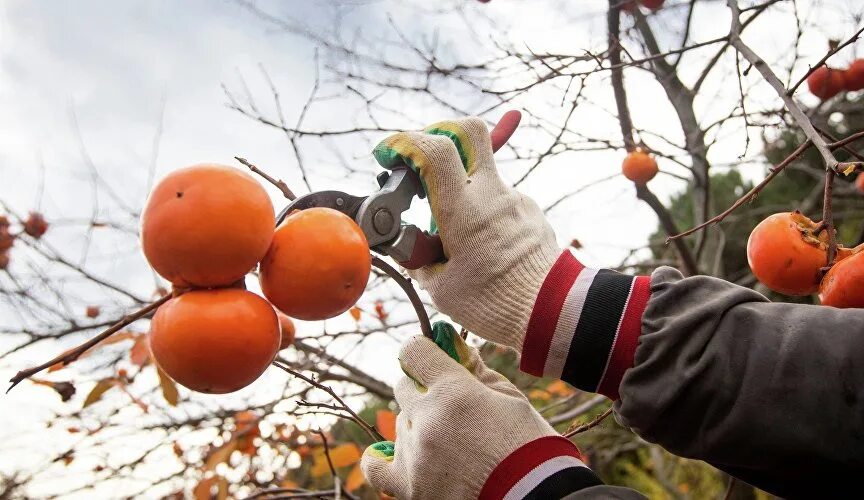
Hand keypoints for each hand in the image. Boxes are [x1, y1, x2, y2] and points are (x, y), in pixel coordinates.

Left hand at [360, 325, 595, 498]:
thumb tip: (451, 342)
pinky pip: (375, 467)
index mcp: (453, 391)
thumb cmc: (532, 446)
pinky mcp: (410, 487)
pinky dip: (383, 457)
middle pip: (404, 387)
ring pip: (399, 422)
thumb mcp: (511, 398)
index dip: (424, 351)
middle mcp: (426, 419)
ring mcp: (414, 455)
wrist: (538, 498)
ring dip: (419, 423)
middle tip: (452, 406)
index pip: (414, 351)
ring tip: (451, 441)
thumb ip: (476, 369)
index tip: (434, 358)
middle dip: (424, 389)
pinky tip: (402, 452)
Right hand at [373, 116, 559, 349]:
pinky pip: (498, 200)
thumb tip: (407, 248)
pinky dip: (481, 213)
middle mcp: (491, 194)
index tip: (388, 155)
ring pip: (480, 174)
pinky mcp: (529, 212)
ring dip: (458, 191)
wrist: (554, 311)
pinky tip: (479, 245)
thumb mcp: (442, 287)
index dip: (405, 142)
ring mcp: (514, 199)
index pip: (434, 149)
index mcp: (464, 210)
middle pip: (470, 132)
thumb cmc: (496, 303)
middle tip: (423, 159)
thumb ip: (419, 260)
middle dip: (440, 134)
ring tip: (452, 238)